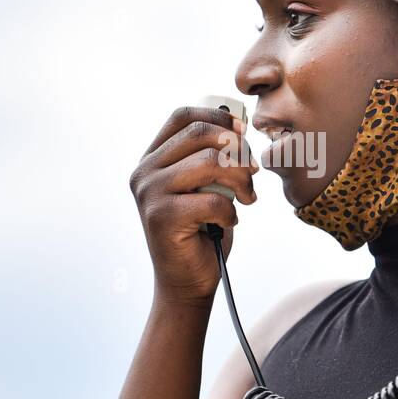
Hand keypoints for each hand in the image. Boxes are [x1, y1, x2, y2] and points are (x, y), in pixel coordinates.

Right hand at [130, 106, 258, 306]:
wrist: (186, 282)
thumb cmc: (202, 231)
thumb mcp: (206, 186)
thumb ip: (212, 156)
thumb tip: (239, 126)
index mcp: (152, 158)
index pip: (184, 116)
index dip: (219, 117)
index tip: (244, 133)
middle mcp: (144, 171)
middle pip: (201, 135)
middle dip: (238, 150)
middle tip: (252, 173)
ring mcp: (150, 193)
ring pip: (210, 162)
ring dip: (240, 180)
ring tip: (246, 198)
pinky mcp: (162, 217)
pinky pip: (213, 200)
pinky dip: (231, 212)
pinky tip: (228, 222)